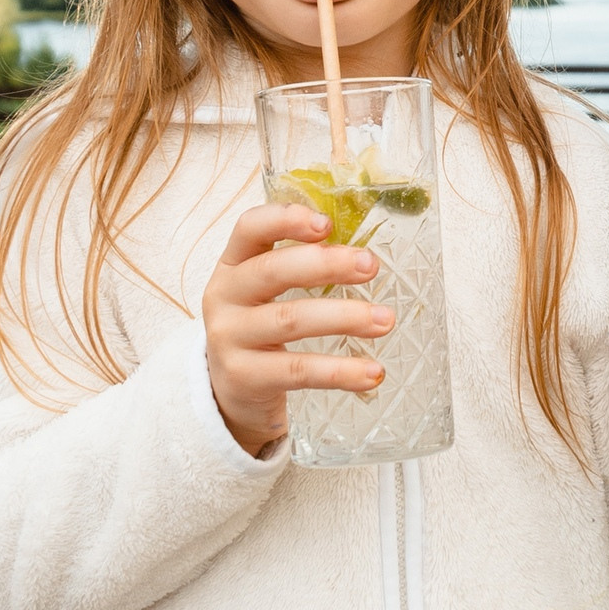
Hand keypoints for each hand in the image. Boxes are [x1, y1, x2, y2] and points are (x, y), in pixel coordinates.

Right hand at [201, 203, 393, 455]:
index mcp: (232, 265)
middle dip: (326, 265)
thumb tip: (361, 255)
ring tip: (385, 320)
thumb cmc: (259, 328)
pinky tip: (372, 372)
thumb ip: (299, 266)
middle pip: (273, 271)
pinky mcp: (244, 377)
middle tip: (370, 266)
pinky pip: (299, 370)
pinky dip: (340, 371)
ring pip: (291, 320)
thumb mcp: (264, 292)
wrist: (229, 390)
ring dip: (345, 317)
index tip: (327, 224)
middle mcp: (224, 296)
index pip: (249, 228)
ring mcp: (229, 338)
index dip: (285, 220)